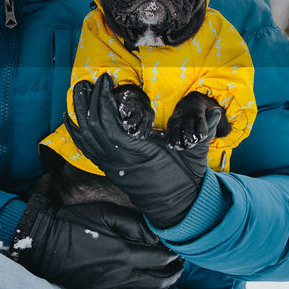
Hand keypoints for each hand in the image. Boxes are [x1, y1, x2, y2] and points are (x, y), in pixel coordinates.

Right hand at [11, 195, 181, 288]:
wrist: (44, 240)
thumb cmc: (74, 222)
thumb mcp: (105, 212)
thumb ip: (133, 223)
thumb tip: (156, 236)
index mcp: (125, 254)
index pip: (160, 259)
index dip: (172, 256)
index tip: (177, 252)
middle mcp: (120, 276)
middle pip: (157, 284)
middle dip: (172, 279)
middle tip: (178, 274)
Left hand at [65, 74, 220, 228]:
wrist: (178, 207)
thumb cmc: (185, 179)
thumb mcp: (195, 154)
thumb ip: (204, 131)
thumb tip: (218, 110)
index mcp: (139, 152)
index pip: (110, 123)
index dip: (104, 99)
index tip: (106, 80)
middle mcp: (119, 160)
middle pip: (92, 126)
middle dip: (87, 101)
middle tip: (87, 80)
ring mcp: (111, 166)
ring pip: (85, 136)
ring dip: (79, 112)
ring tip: (77, 91)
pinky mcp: (108, 169)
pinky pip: (85, 149)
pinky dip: (76, 132)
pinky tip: (70, 117)